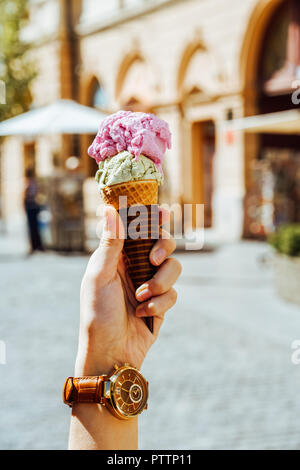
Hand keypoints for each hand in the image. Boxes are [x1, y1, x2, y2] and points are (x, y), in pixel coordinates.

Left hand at [75, 205, 180, 375]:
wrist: (111, 354)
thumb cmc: (98, 315)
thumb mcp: (100, 276)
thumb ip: (110, 244)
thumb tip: (110, 209)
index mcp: (117, 256)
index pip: (136, 229)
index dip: (150, 216)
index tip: (163, 209)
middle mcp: (135, 267)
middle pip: (162, 242)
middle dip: (162, 247)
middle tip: (153, 260)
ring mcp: (150, 284)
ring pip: (173, 267)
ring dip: (160, 283)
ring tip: (142, 297)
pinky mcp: (162, 302)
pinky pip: (174, 293)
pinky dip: (160, 302)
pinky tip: (143, 314)